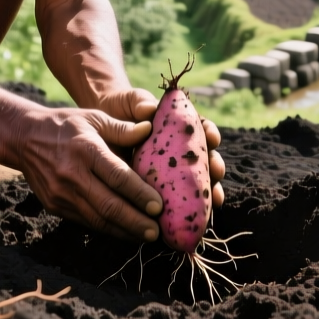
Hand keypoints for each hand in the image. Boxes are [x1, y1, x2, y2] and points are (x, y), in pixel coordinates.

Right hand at [13, 106, 163, 241]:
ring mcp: (61, 194)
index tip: (159, 207)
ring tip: (145, 236)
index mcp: (85, 150)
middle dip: (135, 222)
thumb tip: (149, 129)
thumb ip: (122, 128)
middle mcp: (72, 175)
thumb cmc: (66, 125)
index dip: (139, 194)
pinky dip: (106, 229)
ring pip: (97, 220)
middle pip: (108, 205)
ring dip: (123, 231)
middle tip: (157, 232)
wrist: (24, 138)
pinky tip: (124, 231)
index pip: (117, 177)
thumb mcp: (94, 117)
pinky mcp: (54, 206)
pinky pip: (85, 221)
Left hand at [96, 87, 225, 207]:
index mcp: (179, 126)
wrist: (101, 128)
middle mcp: (181, 148)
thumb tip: (147, 110)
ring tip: (215, 199)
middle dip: (215, 165)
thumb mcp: (129, 102)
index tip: (211, 137)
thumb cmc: (120, 111)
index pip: (201, 128)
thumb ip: (139, 102)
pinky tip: (195, 216)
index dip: (209, 132)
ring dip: (209, 190)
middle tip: (217, 171)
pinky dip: (188, 208)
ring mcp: (173, 170)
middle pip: (205, 157)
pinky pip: (179, 199)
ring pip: (197, 180)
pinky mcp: (162, 188)